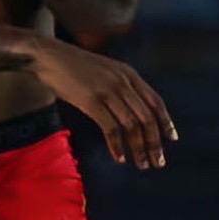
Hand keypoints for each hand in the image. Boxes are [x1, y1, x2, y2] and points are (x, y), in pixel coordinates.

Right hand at [30, 37, 172, 167]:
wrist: (47, 56)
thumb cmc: (72, 64)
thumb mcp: (105, 69)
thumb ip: (120, 84)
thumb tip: (130, 107)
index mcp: (129, 74)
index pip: (156, 102)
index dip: (166, 122)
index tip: (171, 139)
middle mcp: (123, 82)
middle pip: (147, 117)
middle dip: (154, 142)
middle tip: (157, 161)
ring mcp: (108, 91)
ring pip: (132, 125)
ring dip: (139, 148)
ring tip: (141, 164)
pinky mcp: (91, 101)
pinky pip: (110, 128)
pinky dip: (117, 145)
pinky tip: (119, 157)